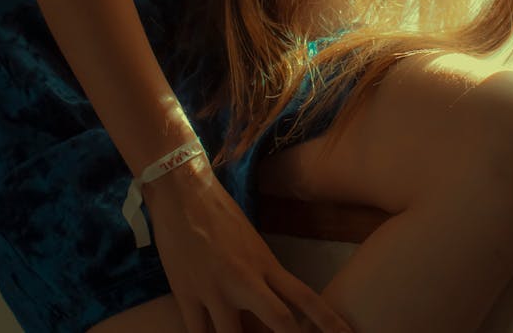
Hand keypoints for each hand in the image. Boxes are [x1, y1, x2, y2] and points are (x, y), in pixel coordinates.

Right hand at [143, 157, 352, 332]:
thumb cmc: (218, 211)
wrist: (183, 192)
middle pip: (279, 321)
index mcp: (265, 262)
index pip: (305, 297)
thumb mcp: (250, 241)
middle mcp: (245, 280)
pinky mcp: (187, 295)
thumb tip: (271, 300)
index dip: (328, 321)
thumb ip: (262, 272)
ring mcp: (215, 290)